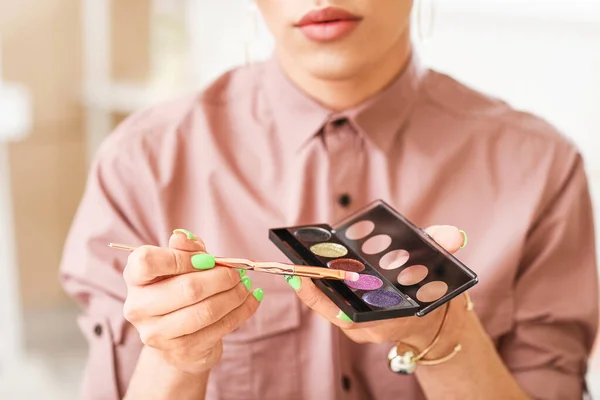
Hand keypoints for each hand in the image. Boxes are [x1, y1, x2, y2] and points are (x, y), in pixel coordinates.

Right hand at [122, 229, 263, 374]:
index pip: (147, 261)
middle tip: (236, 272)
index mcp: (135, 279)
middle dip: (221, 277)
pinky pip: (220, 328)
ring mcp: (158, 333)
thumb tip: (182, 236)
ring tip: (244, 286)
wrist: (177, 340)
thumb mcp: (180, 265)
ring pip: (207, 311)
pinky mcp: (182, 351)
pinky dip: (242, 311)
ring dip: (234, 295)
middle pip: (188, 289)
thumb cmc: (179, 292)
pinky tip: (250, 300)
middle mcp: (139, 308)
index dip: (182, 257)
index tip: (207, 259)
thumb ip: (185, 249)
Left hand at [285, 225, 467, 348]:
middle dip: (313, 293)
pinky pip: (330, 303)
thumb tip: (454, 234)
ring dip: (312, 288)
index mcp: (391, 319)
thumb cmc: (431, 291)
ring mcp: (359, 323)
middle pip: (335, 311)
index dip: (330, 303)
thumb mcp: (440, 270)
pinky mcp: (352, 315)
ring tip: (294, 266)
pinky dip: (318, 287)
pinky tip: (305, 268)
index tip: (311, 283)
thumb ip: (443, 250)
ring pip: (329, 308)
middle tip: (295, 271)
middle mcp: (370, 326)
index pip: (354, 316)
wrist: (431, 316)